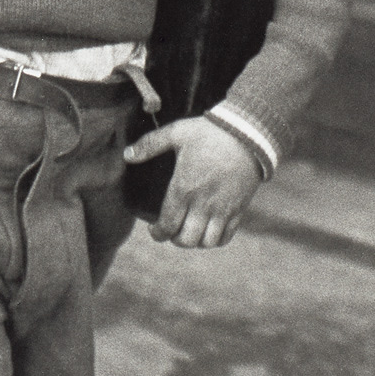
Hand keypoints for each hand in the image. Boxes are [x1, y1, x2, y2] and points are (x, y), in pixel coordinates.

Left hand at [124, 115, 262, 247]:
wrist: (248, 133)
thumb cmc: (210, 133)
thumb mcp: (177, 132)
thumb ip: (150, 144)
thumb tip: (126, 154)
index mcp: (184, 189)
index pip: (167, 225)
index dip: (158, 233)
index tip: (154, 230)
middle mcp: (203, 204)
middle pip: (186, 240)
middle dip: (175, 239)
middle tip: (172, 230)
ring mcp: (222, 209)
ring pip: (206, 242)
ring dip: (195, 241)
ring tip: (190, 232)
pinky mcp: (238, 210)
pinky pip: (226, 237)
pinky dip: (215, 240)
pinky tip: (209, 231)